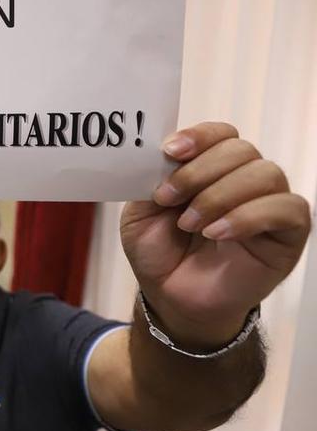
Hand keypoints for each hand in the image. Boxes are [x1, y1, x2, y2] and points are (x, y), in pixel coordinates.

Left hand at [122, 122, 310, 348]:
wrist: (170, 297)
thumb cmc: (159, 252)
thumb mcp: (140, 212)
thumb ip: (151, 180)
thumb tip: (161, 155)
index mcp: (211, 167)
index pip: (221, 133)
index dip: (199, 136)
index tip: (171, 151)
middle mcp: (245, 179)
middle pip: (241, 149)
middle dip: (199, 171)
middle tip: (170, 199)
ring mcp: (269, 204)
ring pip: (265, 173)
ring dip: (220, 196)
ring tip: (190, 224)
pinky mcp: (288, 234)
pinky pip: (287, 209)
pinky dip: (247, 217)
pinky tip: (216, 234)